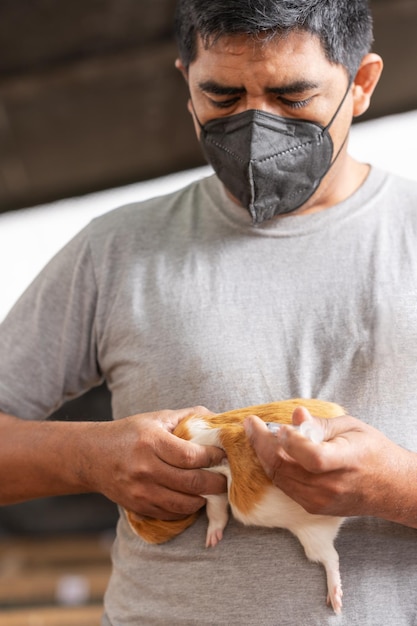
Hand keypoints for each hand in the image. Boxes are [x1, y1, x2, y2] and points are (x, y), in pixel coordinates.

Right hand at [87, 406, 226, 519]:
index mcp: (152, 442)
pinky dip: (186, 508)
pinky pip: (171, 514)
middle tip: (226, 479)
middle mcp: (146, 469)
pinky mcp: (139, 507)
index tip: (224, 455)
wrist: (93, 456)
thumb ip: (188, 416)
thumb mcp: (156, 418)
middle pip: (192, 483)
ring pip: (184, 504)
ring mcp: (141, 491)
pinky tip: (192, 498)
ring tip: (212, 490)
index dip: (213, 457)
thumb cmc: (129, 433)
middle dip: (216, 483)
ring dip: (203, 499)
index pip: (192, 456)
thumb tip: (218, 418)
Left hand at [244, 406, 416, 525]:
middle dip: (261, 444)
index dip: (290, 441)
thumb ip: (320, 424)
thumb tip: (296, 414)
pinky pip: (284, 486)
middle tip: (251, 424)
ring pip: (278, 478)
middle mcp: (332, 485)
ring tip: (257, 434)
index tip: (277, 426)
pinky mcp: (313, 507)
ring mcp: (321, 500)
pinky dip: (273, 467)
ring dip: (263, 455)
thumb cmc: (373, 451)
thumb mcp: (352, 427)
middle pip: (286, 468)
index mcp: (347, 461)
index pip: (312, 456)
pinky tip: (270, 451)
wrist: (391, 488)